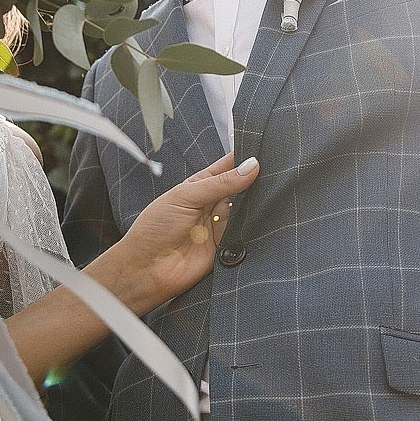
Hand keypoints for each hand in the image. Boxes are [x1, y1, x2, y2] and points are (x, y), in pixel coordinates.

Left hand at [94, 152, 260, 312]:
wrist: (147, 268)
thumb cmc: (155, 228)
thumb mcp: (186, 196)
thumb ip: (220, 183)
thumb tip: (251, 167)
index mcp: (200, 185)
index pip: (228, 166)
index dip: (244, 159)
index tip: (263, 152)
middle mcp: (213, 203)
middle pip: (242, 187)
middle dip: (255, 180)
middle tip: (272, 172)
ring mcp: (221, 224)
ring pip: (248, 208)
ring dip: (256, 202)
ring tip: (268, 192)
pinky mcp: (229, 245)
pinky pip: (248, 231)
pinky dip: (255, 224)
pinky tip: (261, 216)